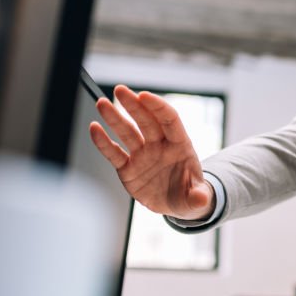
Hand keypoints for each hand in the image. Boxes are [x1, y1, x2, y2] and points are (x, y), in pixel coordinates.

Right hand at [89, 85, 213, 219]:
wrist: (176, 205)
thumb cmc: (190, 195)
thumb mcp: (197, 198)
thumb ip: (198, 197)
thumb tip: (201, 199)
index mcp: (180, 146)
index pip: (169, 120)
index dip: (158, 107)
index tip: (144, 96)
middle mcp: (159, 146)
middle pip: (146, 121)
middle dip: (133, 105)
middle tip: (120, 90)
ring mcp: (142, 155)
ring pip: (127, 133)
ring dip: (114, 118)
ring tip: (102, 103)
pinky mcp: (128, 168)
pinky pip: (114, 153)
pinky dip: (103, 142)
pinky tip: (94, 128)